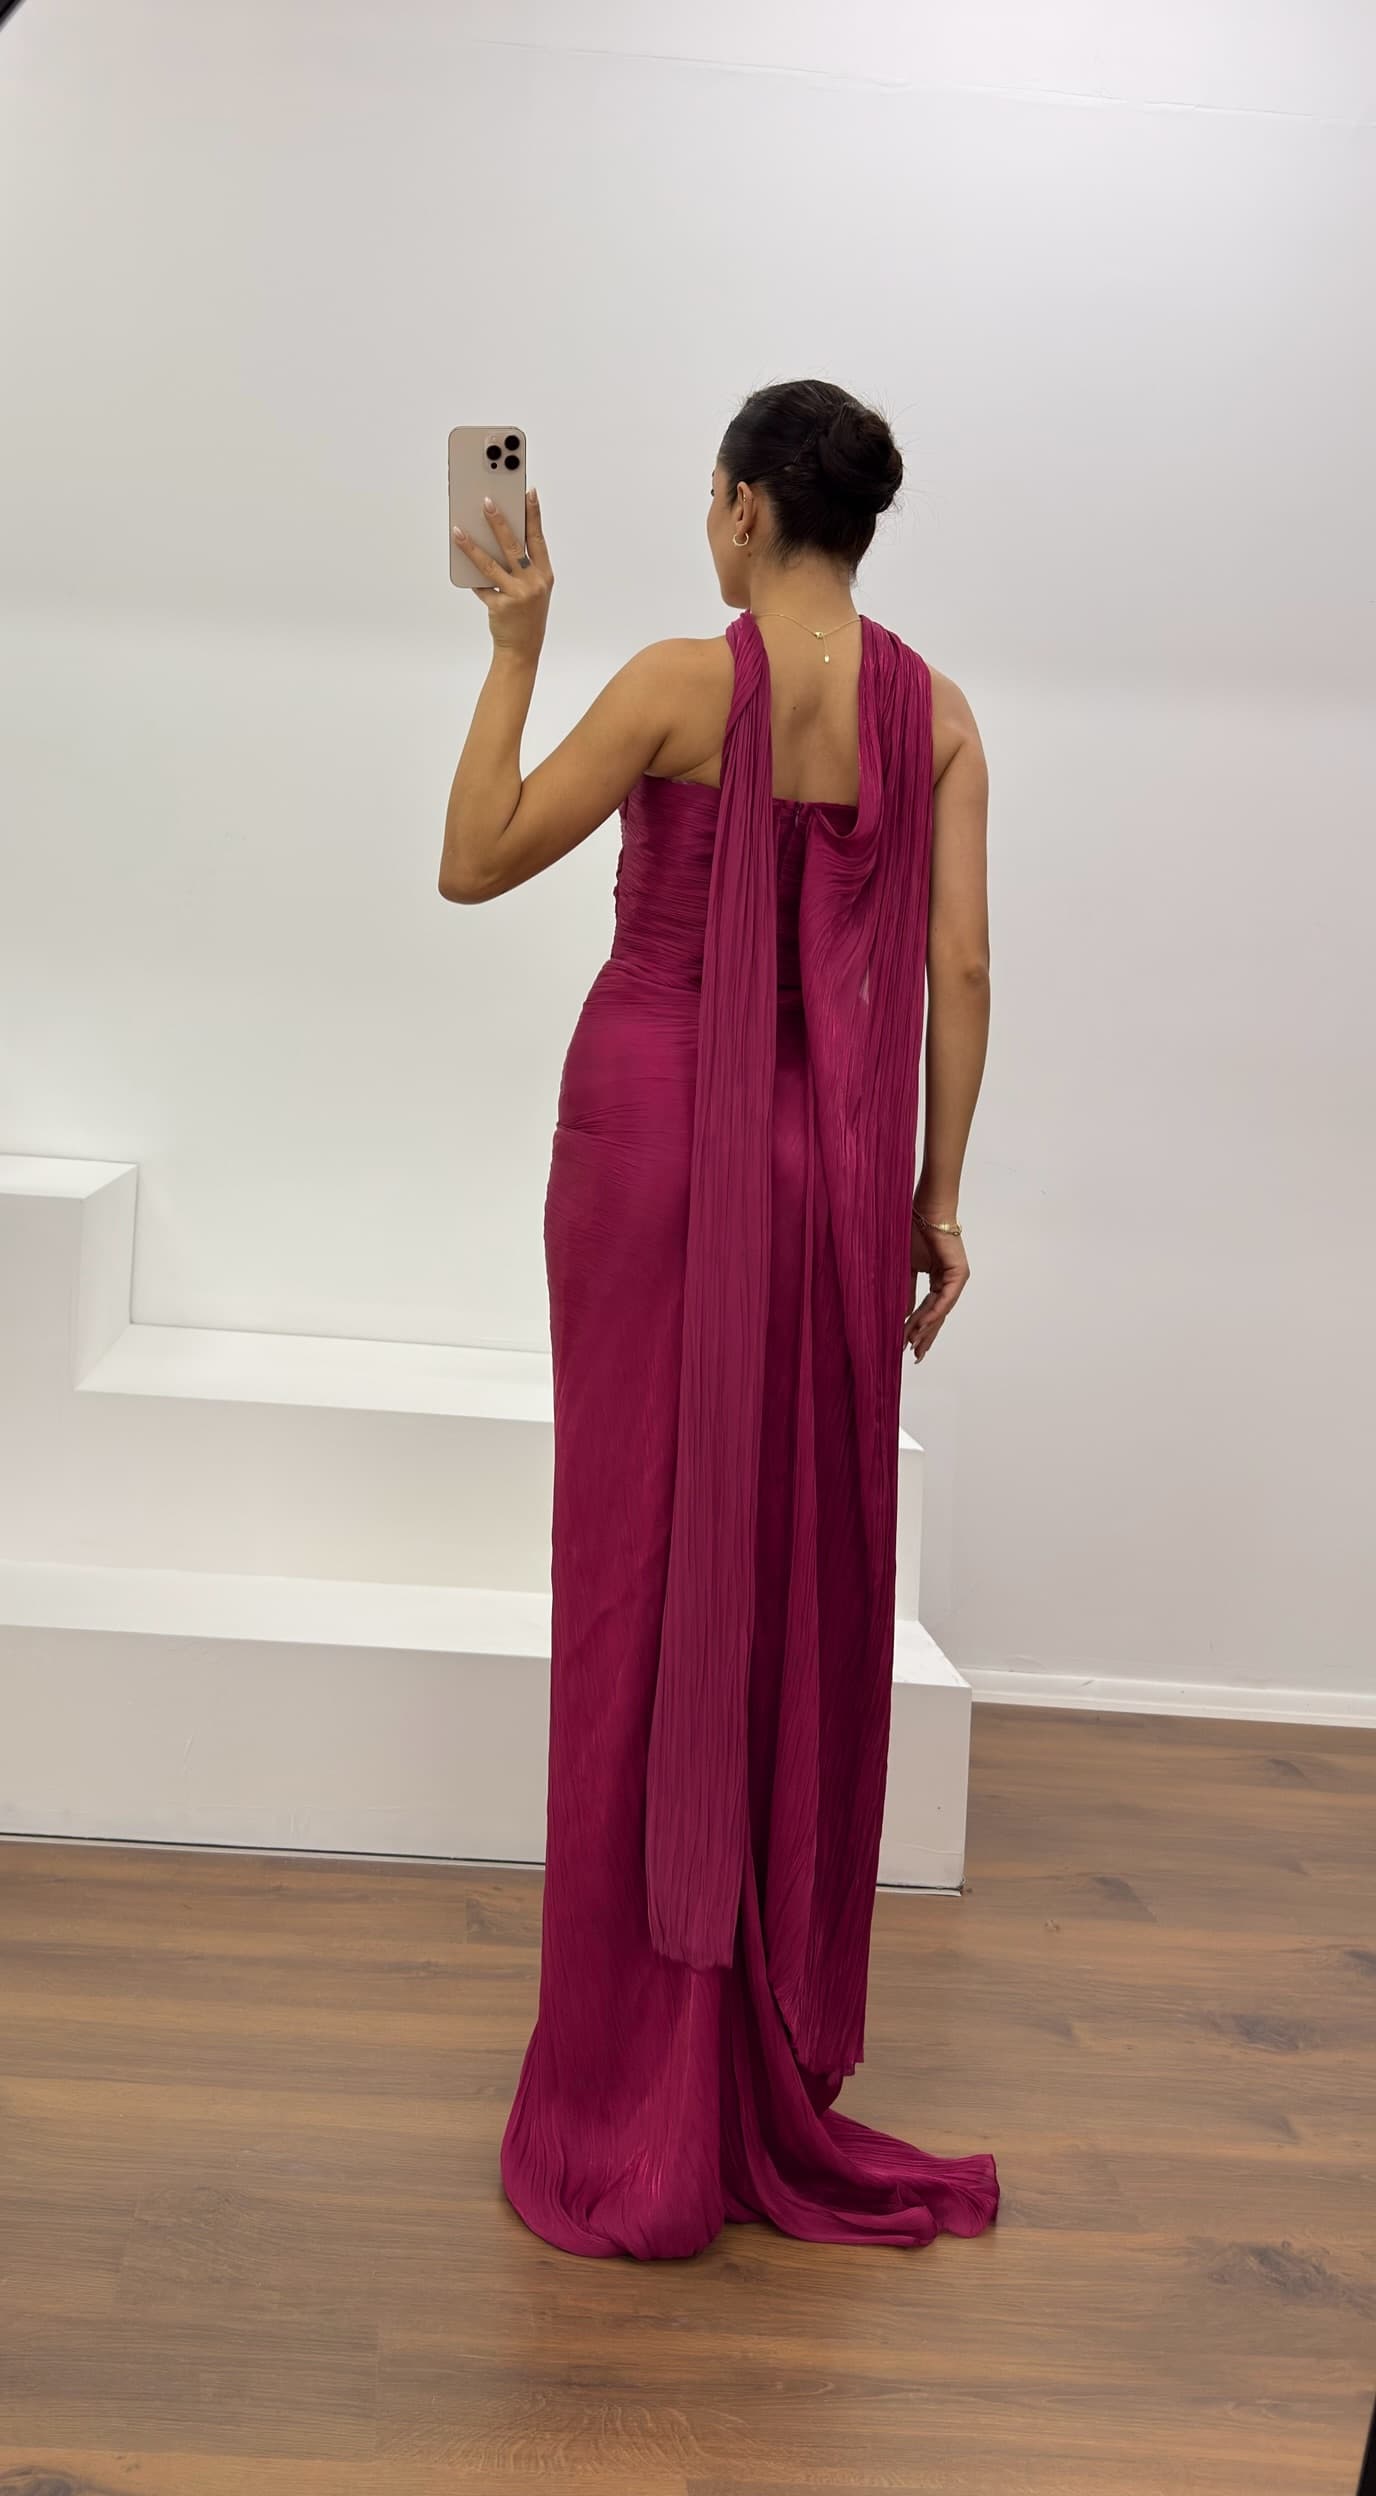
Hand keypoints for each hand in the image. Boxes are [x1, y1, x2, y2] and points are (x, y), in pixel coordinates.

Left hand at [453, 488, 552, 663]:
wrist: (522, 649)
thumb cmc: (526, 615)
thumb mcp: (532, 589)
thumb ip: (520, 566)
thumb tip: (494, 539)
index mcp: (544, 574)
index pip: (537, 538)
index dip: (533, 514)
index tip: (528, 492)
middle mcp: (533, 582)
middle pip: (513, 545)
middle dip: (499, 521)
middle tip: (486, 501)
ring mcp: (517, 594)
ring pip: (491, 562)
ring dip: (472, 544)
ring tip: (458, 529)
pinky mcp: (500, 606)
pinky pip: (481, 585)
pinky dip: (470, 574)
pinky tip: (458, 559)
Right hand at [903, 1209, 968, 1362]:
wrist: (924, 1211)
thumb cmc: (913, 1233)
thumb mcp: (905, 1270)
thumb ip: (907, 1293)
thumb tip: (904, 1315)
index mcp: (939, 1281)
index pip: (928, 1310)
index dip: (918, 1328)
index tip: (906, 1344)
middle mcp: (949, 1282)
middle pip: (937, 1315)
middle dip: (925, 1336)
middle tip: (915, 1355)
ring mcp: (956, 1279)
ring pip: (941, 1310)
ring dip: (926, 1328)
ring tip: (913, 1344)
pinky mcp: (958, 1274)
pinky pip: (944, 1299)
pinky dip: (933, 1312)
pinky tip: (921, 1326)